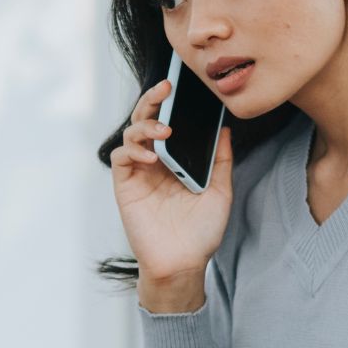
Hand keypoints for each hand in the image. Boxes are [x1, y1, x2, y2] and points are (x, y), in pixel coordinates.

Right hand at [109, 78, 232, 281]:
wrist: (184, 263)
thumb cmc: (202, 231)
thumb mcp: (220, 191)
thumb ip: (220, 160)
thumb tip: (225, 129)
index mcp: (176, 158)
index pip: (170, 121)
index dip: (171, 103)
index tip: (181, 85)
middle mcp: (155, 161)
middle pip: (147, 120)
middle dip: (153, 100)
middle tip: (166, 89)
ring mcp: (139, 172)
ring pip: (131, 133)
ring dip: (145, 126)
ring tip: (163, 131)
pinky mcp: (126, 186)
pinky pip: (122, 158)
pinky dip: (133, 150)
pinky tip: (150, 156)